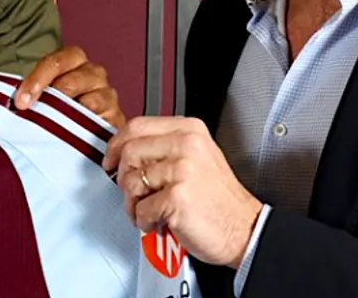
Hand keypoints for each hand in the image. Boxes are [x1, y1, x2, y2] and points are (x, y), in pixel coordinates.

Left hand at [14, 45, 123, 126]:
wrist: (81, 123)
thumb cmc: (57, 102)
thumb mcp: (43, 90)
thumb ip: (31, 90)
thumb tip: (16, 101)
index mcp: (74, 58)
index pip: (55, 62)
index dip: (36, 80)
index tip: (21, 101)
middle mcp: (94, 73)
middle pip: (71, 82)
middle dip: (50, 99)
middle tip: (34, 113)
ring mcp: (108, 95)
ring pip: (89, 102)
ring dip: (69, 114)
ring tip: (56, 124)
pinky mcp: (116, 118)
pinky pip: (103, 123)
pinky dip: (87, 129)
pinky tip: (74, 134)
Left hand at [103, 116, 263, 266]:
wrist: (246, 230)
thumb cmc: (219, 200)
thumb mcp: (197, 158)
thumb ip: (164, 147)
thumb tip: (123, 150)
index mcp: (189, 130)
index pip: (136, 126)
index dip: (116, 145)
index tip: (110, 159)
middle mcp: (187, 145)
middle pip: (129, 152)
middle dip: (123, 178)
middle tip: (134, 194)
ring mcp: (183, 170)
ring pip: (131, 181)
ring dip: (133, 204)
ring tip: (150, 211)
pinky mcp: (178, 197)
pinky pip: (141, 208)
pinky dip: (144, 221)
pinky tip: (159, 222)